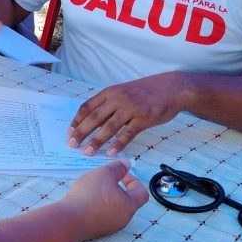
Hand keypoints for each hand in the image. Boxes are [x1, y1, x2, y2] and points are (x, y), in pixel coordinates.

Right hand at [61, 160, 148, 239]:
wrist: (69, 220)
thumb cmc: (89, 195)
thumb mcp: (104, 174)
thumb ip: (117, 168)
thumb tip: (126, 164)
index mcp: (130, 205)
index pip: (141, 192)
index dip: (133, 180)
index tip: (120, 174)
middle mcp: (124, 219)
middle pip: (127, 200)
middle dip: (117, 188)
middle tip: (104, 180)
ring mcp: (110, 227)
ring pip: (114, 208)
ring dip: (106, 197)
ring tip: (92, 189)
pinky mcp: (97, 231)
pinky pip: (102, 216)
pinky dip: (97, 207)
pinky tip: (85, 201)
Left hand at [68, 72, 189, 156]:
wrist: (171, 88)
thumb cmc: (146, 92)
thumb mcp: (123, 91)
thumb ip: (109, 103)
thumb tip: (92, 120)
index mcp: (110, 92)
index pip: (87, 107)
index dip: (77, 120)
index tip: (70, 132)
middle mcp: (118, 99)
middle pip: (94, 118)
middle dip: (81, 132)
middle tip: (72, 144)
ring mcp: (131, 108)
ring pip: (109, 127)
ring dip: (96, 141)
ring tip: (87, 152)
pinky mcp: (143, 118)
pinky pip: (127, 133)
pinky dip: (118, 144)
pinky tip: (111, 152)